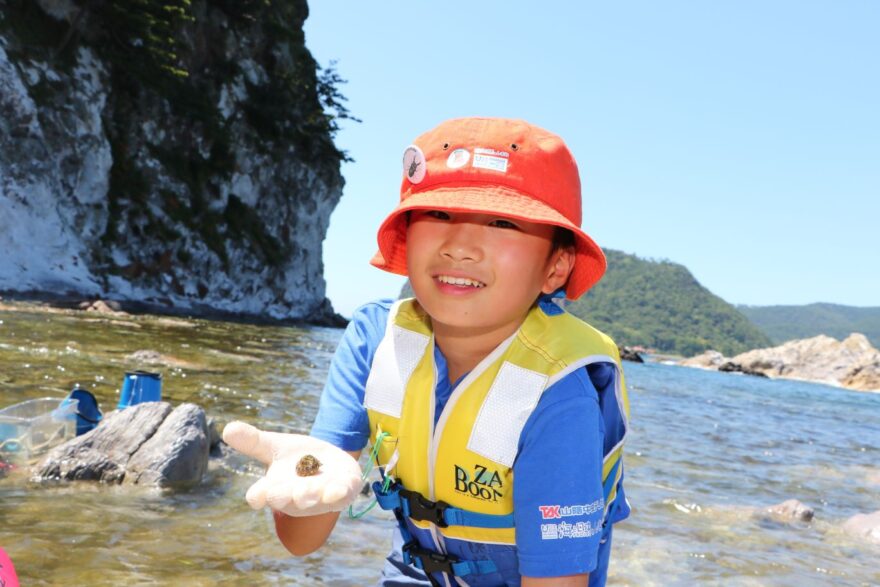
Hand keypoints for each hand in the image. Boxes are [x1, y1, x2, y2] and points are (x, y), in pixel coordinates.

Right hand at [222, 421, 362, 516]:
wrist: (331, 464)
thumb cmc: (297, 459)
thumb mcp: (276, 446)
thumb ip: (253, 441)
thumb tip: (227, 428)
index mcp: (275, 488)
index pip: (261, 496)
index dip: (258, 496)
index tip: (255, 496)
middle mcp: (295, 498)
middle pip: (285, 500)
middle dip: (283, 496)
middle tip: (279, 493)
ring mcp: (319, 498)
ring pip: (313, 500)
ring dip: (310, 495)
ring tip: (307, 490)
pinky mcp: (342, 493)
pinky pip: (341, 496)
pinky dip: (339, 493)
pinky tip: (338, 489)